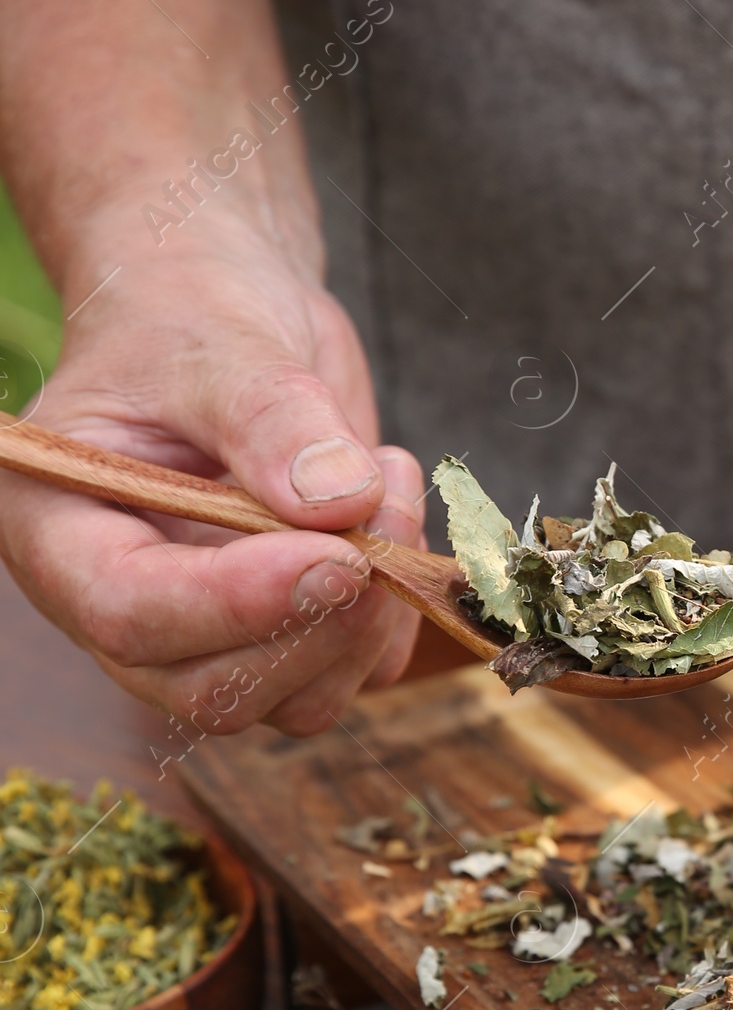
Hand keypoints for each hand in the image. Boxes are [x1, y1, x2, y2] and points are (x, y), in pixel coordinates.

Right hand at [0, 225, 421, 744]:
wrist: (226, 310)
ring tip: (388, 484)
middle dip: (318, 619)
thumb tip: (339, 501)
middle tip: (382, 503)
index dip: (237, 603)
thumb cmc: (188, 315)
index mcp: (61, 532)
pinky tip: (390, 510)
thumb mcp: (220, 344)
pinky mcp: (288, 631)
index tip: (337, 554)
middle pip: (212, 688)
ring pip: (293, 700)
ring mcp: (209, 631)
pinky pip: (353, 671)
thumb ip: (271, 418)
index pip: (129, 613)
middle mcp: (124, 604)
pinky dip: (395, 614)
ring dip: (370, 616)